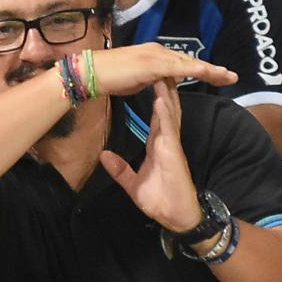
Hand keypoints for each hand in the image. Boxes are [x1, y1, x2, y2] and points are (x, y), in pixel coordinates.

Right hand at [91, 43, 235, 98]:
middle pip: (190, 61)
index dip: (200, 69)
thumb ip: (151, 79)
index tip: (217, 76)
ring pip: (189, 63)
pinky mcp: (154, 64)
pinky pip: (180, 68)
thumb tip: (161, 83)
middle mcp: (158, 51)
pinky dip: (196, 71)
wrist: (92, 73)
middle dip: (212, 70)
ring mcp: (157, 55)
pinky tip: (209, 74)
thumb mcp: (136, 80)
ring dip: (210, 70)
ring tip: (228, 77)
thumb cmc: (110, 78)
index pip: (183, 63)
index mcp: (155, 55)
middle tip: (231, 77)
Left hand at [99, 78, 200, 230]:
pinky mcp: (173, 151)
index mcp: (158, 144)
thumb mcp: (132, 183)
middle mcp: (166, 139)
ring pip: (169, 112)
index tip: (145, 79)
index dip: (153, 96)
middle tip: (158, 63)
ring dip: (165, 92)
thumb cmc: (160, 200)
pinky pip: (169, 128)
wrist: (176, 217)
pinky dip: (165, 112)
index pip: (155, 115)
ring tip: (161, 71)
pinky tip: (161, 97)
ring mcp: (171, 143)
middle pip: (165, 107)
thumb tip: (105, 157)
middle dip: (163, 86)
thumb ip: (120, 169)